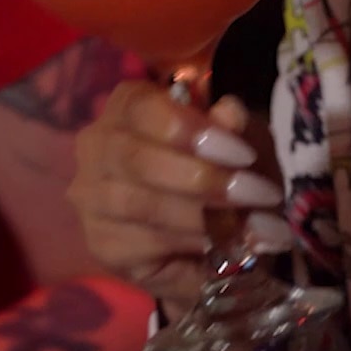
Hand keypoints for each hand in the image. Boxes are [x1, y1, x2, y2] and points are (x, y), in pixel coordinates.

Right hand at [69, 83, 287, 315]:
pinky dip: (189, 243)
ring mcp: (92, 197)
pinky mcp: (101, 244)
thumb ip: (232, 127)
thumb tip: (230, 114)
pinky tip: (220, 244)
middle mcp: (97, 145)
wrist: (211, 235)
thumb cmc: (221, 169)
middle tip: (257, 194)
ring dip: (202, 216)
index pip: (141, 108)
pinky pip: (144, 242)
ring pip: (141, 203)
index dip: (191, 130)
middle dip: (204, 178)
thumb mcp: (237, 143)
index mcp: (128, 106)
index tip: (243, 154)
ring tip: (250, 224)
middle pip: (137, 158)